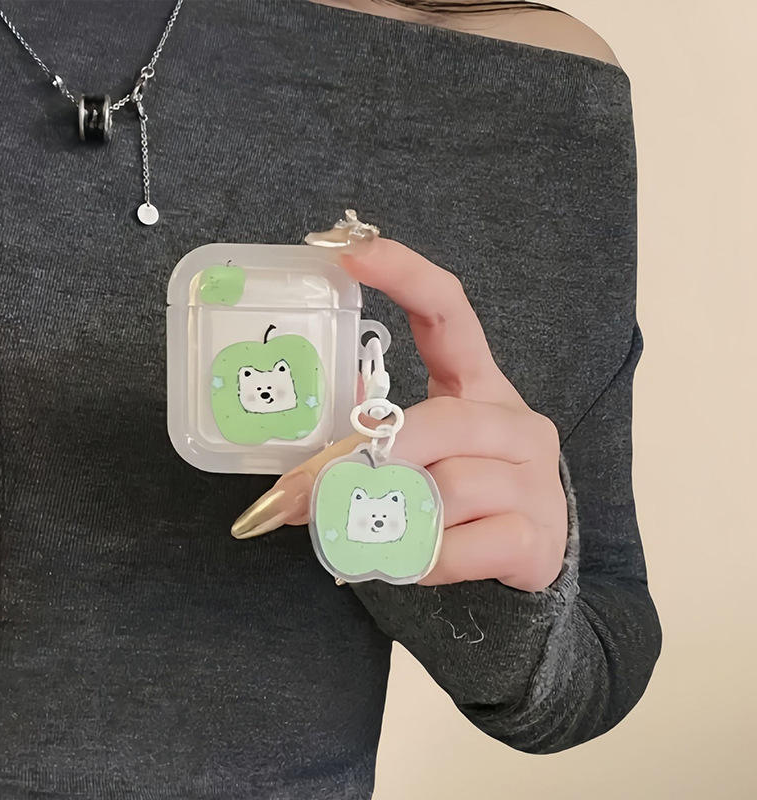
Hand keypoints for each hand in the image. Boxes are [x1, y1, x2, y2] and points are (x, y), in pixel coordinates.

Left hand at [336, 234, 567, 590]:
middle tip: (302, 493)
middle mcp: (514, 421)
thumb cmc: (463, 495)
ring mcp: (534, 478)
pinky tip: (414, 562)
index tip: (349, 252)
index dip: (404, 275)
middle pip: (441, 420)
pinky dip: (424, 559)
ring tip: (359, 535)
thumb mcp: (422, 453)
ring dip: (390, 515)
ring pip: (448, 485)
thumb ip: (373, 442)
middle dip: (369, 458)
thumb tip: (296, 477)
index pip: (449, 312)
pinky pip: (464, 544)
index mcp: (479, 384)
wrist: (528, 558)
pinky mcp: (537, 535)